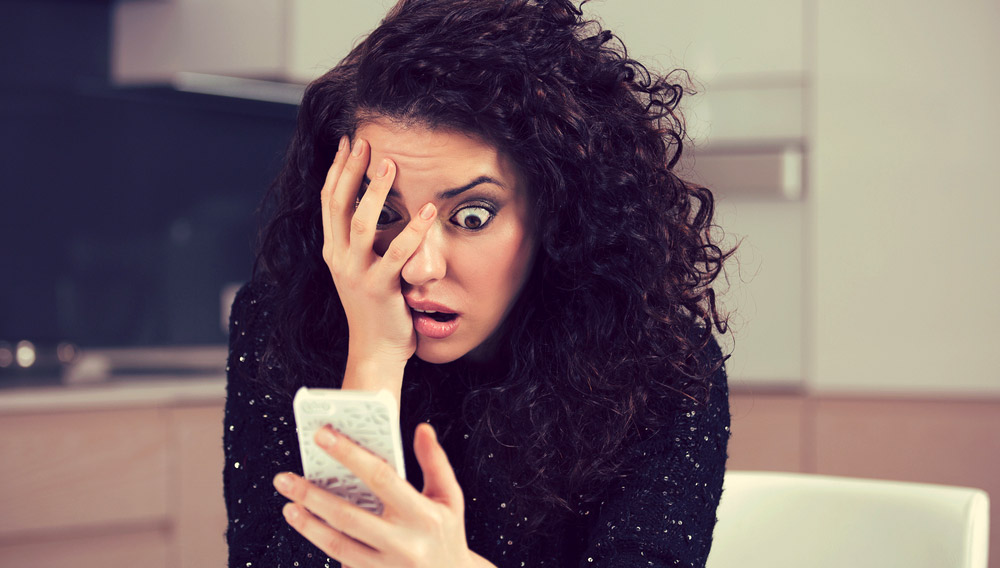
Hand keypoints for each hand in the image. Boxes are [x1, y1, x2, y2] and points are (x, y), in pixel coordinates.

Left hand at [274, 423, 494, 567]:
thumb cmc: (448, 533)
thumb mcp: (450, 497)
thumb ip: (435, 461)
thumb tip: (422, 428)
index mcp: (424, 515)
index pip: (381, 477)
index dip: (349, 455)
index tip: (323, 436)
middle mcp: (404, 543)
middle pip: (348, 516)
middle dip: (311, 495)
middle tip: (284, 479)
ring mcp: (388, 567)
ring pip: (338, 544)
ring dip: (308, 525)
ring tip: (289, 506)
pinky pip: (343, 563)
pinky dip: (324, 544)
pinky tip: (309, 528)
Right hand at [321, 135, 436, 395]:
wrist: (375, 350)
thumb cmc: (376, 308)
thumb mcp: (362, 269)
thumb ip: (365, 242)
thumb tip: (376, 210)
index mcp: (334, 251)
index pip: (329, 202)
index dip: (337, 170)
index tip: (347, 143)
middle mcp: (339, 258)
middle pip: (338, 204)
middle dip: (350, 170)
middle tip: (364, 142)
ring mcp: (356, 273)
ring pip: (361, 223)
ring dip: (375, 191)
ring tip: (392, 165)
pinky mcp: (378, 288)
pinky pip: (396, 254)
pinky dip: (414, 230)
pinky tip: (429, 211)